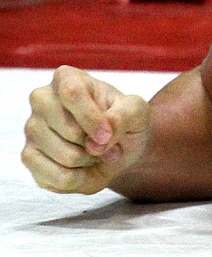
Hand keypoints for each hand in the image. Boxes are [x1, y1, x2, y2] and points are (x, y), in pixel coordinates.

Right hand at [22, 65, 149, 194]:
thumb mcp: (137, 111)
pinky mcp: (28, 156)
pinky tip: (83, 167)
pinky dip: (77, 178)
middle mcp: (42, 99)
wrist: (116, 145)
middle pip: (68, 128)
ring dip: (90, 161)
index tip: (108, 135)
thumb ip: (124, 116)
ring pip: (63, 155)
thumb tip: (97, 141)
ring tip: (97, 152)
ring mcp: (32, 128)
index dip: (92, 119)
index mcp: (68, 78)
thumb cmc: (124, 120)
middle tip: (108, 142)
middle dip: (96, 144)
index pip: (72, 93)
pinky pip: (53, 176)